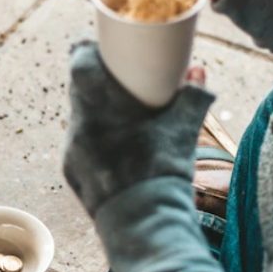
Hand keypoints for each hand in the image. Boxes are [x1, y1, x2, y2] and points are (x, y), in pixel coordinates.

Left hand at [63, 41, 214, 214]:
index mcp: (98, 105)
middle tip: (119, 81)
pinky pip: (82, 149)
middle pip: (79, 91)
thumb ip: (194, 97)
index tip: (101, 48)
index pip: (78, 60)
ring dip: (97, 114)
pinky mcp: (74, 176)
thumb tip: (199, 73)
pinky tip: (117, 149)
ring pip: (80, 120)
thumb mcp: (185, 130)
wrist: (146, 223)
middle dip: (97, 83)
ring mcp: (73, 153)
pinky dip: (97, 143)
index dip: (87, 50)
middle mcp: (78, 126)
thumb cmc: (164, 170)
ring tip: (121, 117)